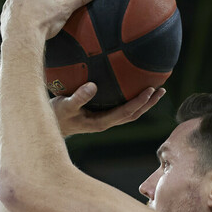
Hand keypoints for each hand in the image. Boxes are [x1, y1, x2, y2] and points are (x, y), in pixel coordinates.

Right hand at [50, 83, 166, 136]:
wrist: (50, 126)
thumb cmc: (56, 116)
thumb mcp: (65, 106)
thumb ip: (79, 97)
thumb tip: (93, 86)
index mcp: (101, 122)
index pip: (126, 112)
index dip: (139, 102)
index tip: (150, 90)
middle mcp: (106, 123)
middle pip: (133, 114)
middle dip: (148, 103)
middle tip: (161, 90)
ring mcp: (105, 120)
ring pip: (130, 113)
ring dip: (144, 103)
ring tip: (156, 90)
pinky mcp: (101, 115)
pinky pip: (122, 108)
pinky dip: (132, 100)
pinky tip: (134, 89)